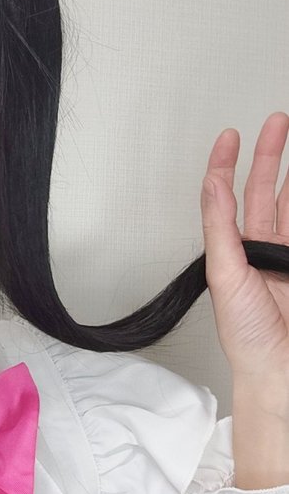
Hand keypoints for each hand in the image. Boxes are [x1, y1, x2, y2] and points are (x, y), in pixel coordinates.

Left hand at [202, 110, 288, 385]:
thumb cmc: (247, 337)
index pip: (228, 196)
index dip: (226, 164)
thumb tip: (213, 185)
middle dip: (272, 154)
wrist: (280, 371)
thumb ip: (220, 229)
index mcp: (235, 250)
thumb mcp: (225, 277)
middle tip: (278, 122)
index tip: (229, 135)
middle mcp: (263, 249)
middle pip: (268, 190)